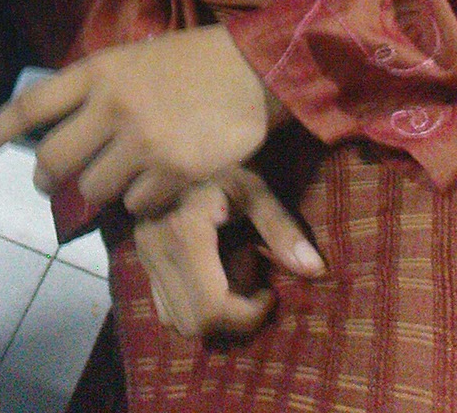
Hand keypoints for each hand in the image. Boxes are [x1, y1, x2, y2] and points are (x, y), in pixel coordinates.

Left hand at [0, 26, 278, 208]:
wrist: (250, 70)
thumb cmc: (188, 62)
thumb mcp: (131, 61)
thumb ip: (96, 91)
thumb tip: (61, 125)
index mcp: (97, 71)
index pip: (31, 105)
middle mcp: (111, 106)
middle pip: (54, 158)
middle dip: (47, 178)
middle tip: (51, 184)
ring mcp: (141, 141)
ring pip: (93, 189)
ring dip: (101, 190)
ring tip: (121, 174)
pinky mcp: (172, 172)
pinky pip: (136, 205)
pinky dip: (141, 200)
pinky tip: (158, 180)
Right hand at [132, 166, 324, 340]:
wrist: (182, 133)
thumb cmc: (225, 158)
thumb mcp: (255, 188)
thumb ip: (282, 230)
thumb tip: (316, 270)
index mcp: (182, 231)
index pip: (212, 308)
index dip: (248, 315)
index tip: (269, 292)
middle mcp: (154, 246)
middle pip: (194, 322)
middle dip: (230, 314)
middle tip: (250, 275)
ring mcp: (142, 250)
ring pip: (176, 318)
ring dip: (211, 309)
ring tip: (230, 269)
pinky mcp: (140, 252)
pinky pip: (163, 303)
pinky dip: (192, 302)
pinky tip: (211, 269)